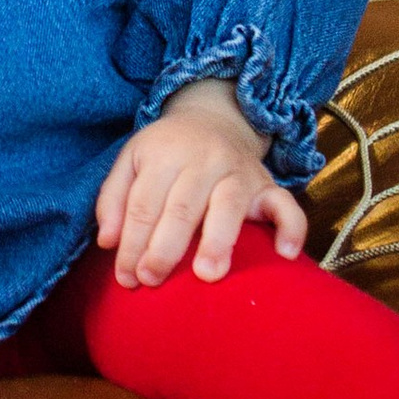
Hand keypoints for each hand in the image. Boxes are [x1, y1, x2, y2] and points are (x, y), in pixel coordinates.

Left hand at [94, 77, 308, 286]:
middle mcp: (204, 160)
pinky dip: (290, 228)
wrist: (214, 118)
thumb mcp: (131, 160)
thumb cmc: (167, 150)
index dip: (133, 243)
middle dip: (164, 248)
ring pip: (229, 206)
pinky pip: (286, 205)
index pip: (144, 204)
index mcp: (165, 154)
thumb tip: (108, 243)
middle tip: (152, 280)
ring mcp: (239, 171)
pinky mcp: (268, 184)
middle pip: (182, 207)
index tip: (127, 277)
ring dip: (217, 241)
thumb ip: (114, 199)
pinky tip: (284, 255)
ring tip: (206, 275)